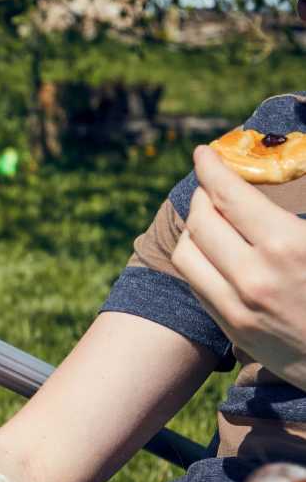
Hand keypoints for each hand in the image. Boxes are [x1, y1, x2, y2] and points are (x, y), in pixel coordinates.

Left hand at [171, 145, 305, 390]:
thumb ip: (302, 208)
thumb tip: (293, 164)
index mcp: (288, 246)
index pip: (230, 196)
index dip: (211, 168)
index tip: (204, 153)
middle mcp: (253, 278)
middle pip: (200, 222)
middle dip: (203, 196)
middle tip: (213, 185)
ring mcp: (237, 308)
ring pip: (188, 255)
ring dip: (194, 228)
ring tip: (211, 217)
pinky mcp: (232, 329)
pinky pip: (197, 284)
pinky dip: (199, 259)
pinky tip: (215, 250)